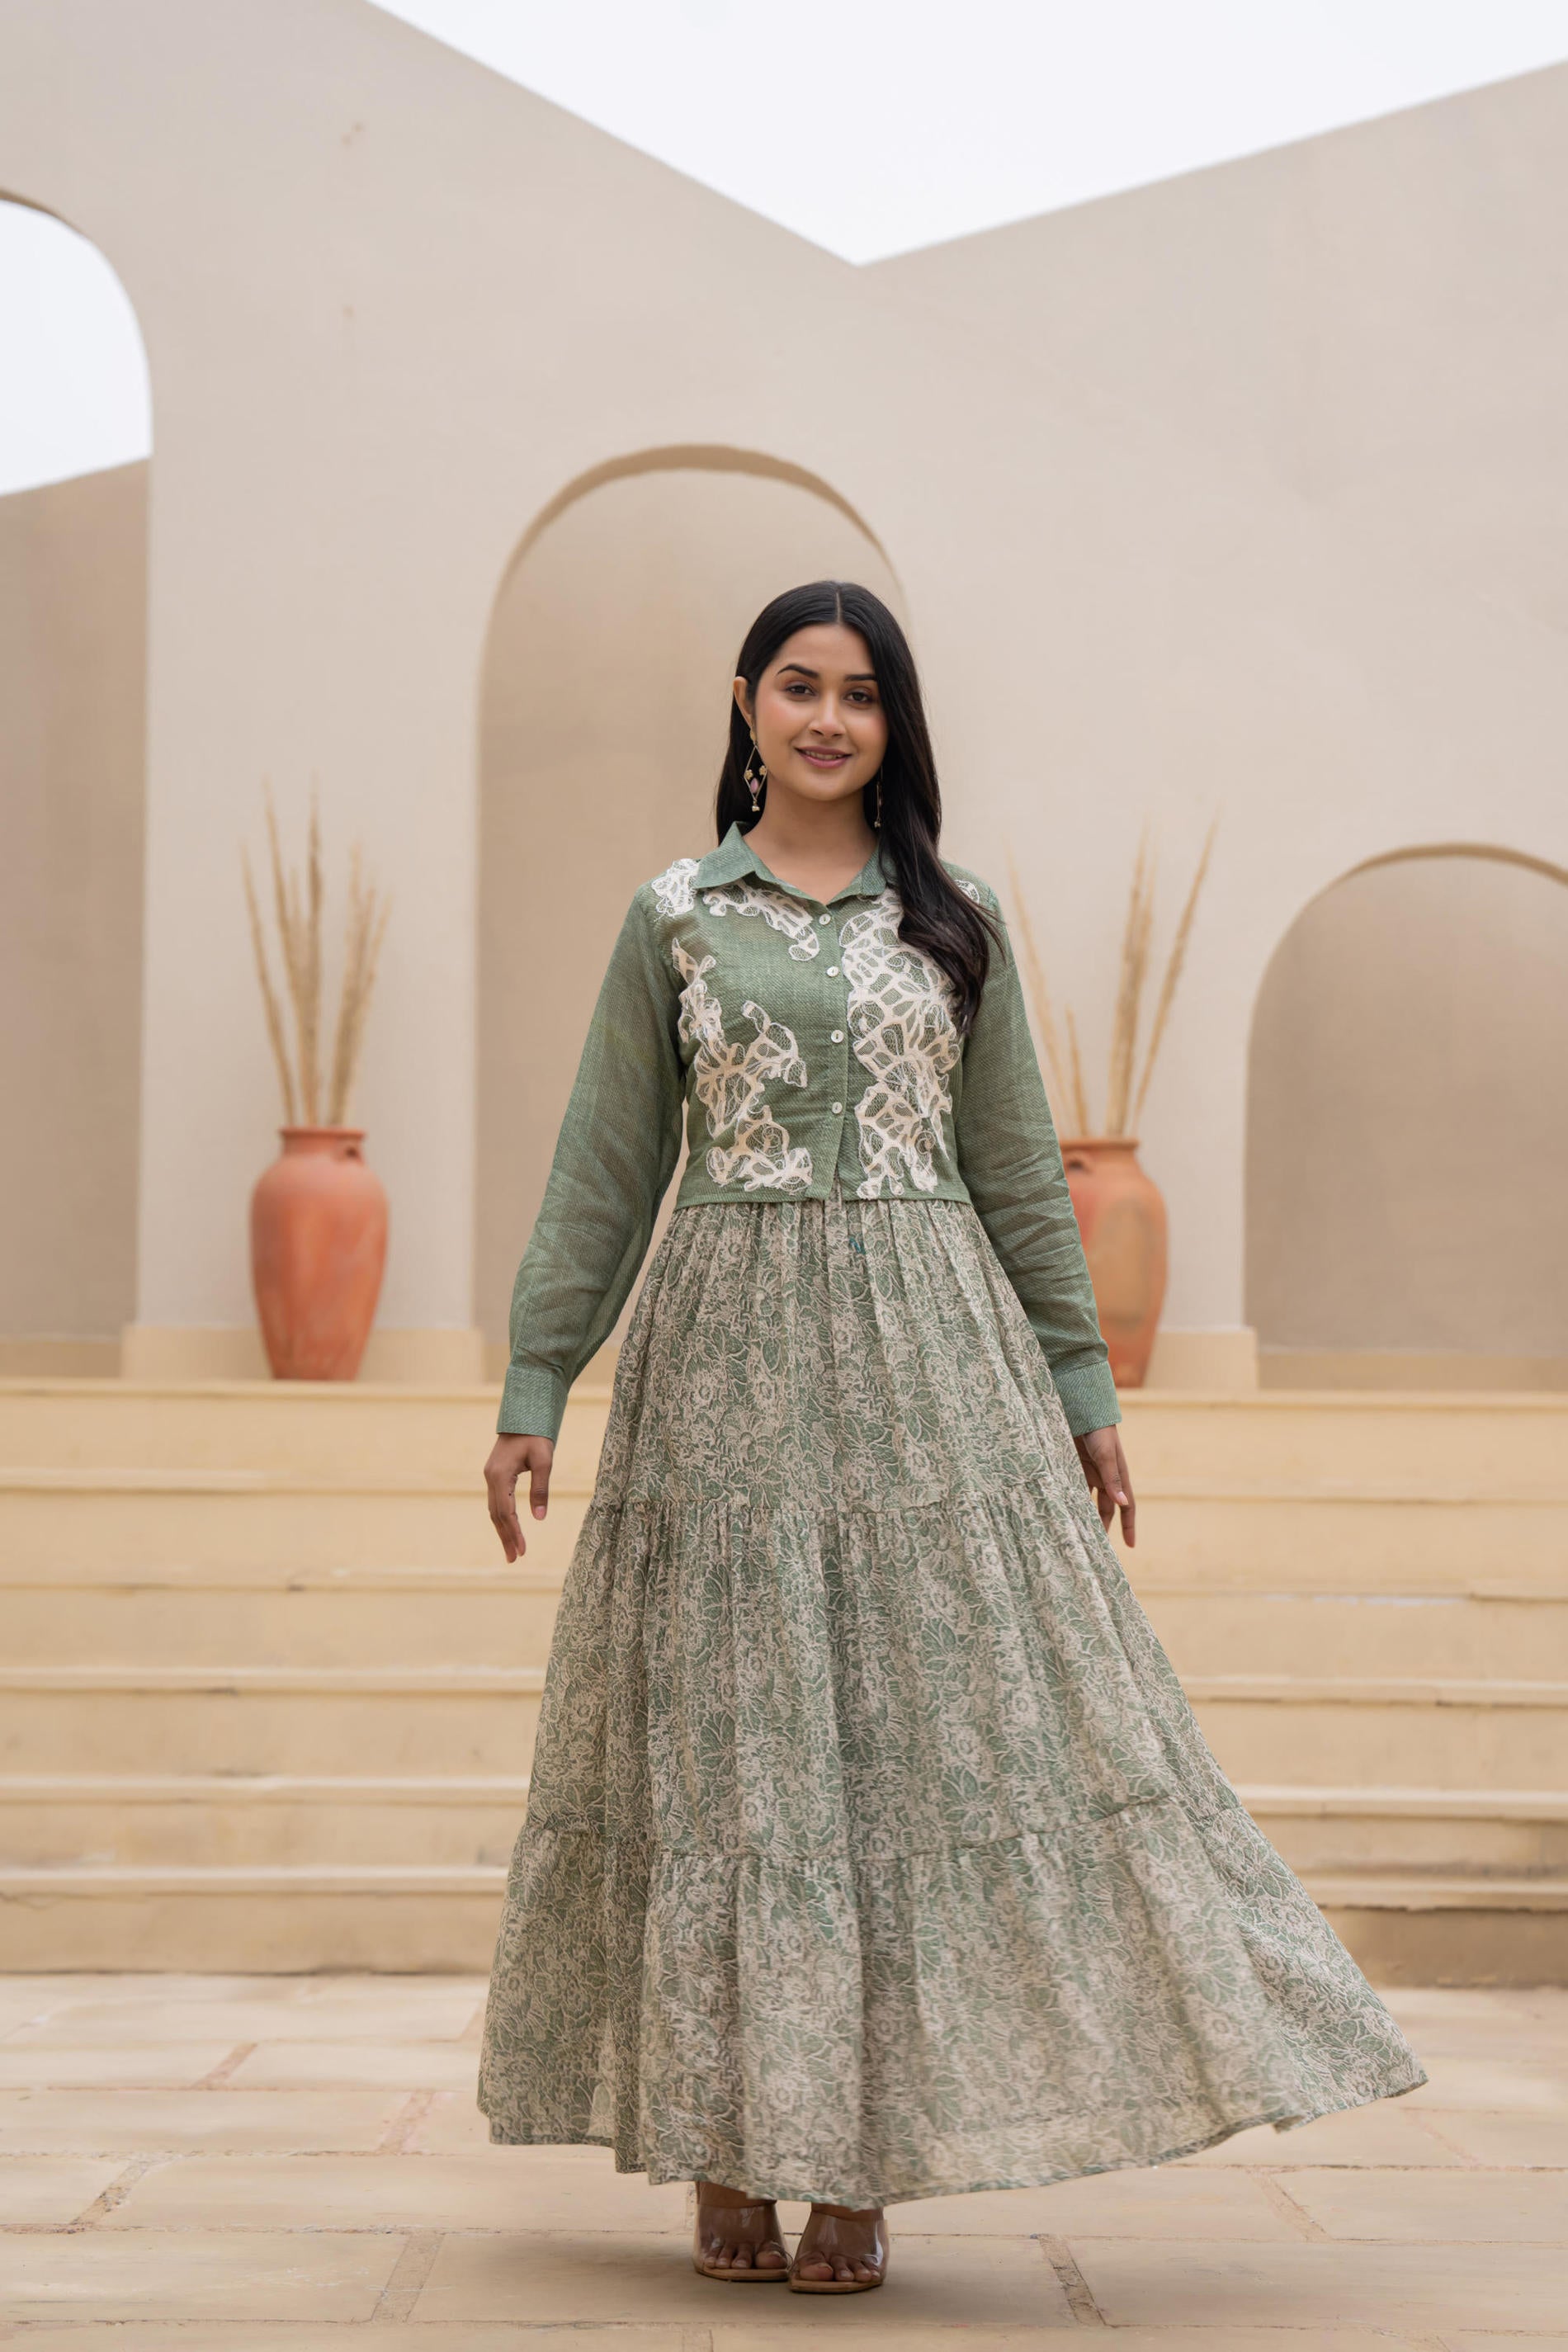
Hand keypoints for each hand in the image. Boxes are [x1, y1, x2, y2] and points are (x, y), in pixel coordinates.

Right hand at [484, 1433, 552, 1560]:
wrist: (524, 1414)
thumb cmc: (536, 1435)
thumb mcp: (543, 1461)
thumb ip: (541, 1489)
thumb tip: (540, 1517)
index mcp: (500, 1475)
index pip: (506, 1512)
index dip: (514, 1533)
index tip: (522, 1551)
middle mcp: (490, 1478)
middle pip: (496, 1515)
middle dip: (506, 1537)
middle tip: (514, 1559)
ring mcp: (490, 1476)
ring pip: (494, 1510)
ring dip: (502, 1530)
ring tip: (511, 1550)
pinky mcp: (494, 1474)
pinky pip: (496, 1502)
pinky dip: (502, 1518)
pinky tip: (508, 1528)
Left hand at [1074, 1425, 1134, 1547]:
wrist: (1082, 1410)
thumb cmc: (1099, 1432)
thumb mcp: (1106, 1456)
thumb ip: (1113, 1479)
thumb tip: (1123, 1504)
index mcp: (1118, 1476)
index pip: (1127, 1507)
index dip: (1129, 1526)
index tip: (1130, 1545)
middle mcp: (1105, 1478)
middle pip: (1106, 1509)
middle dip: (1103, 1527)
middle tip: (1098, 1548)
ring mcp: (1088, 1473)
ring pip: (1087, 1502)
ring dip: (1084, 1516)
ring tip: (1078, 1535)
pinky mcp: (1073, 1468)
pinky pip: (1072, 1489)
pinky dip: (1069, 1501)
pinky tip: (1062, 1512)